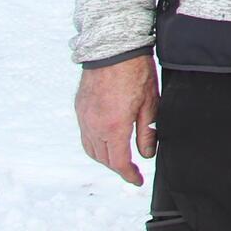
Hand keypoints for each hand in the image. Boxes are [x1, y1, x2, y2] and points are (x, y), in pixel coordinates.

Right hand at [75, 56, 157, 185]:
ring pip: (91, 149)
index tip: (137, 180)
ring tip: (119, 158)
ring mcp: (84, 118)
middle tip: (131, 170)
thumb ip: (147, 132)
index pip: (119, 162)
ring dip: (104, 158)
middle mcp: (94, 126)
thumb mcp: (150, 104)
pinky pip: (85, 135)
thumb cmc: (135, 73)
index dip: (129, 175)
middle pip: (103, 159)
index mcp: (114, 127)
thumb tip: (146, 154)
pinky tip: (106, 140)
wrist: (112, 50)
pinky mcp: (80, 109)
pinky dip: (95, 144)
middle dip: (117, 168)